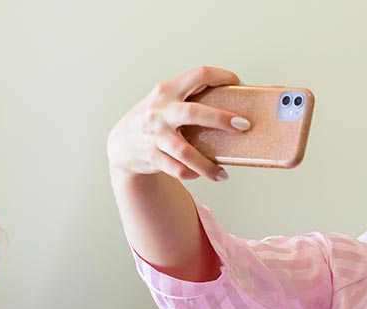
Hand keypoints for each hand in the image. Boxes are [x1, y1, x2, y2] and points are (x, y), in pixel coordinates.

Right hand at [106, 66, 244, 181]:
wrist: (122, 143)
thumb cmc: (157, 120)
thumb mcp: (168, 102)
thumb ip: (193, 101)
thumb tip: (238, 110)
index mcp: (168, 90)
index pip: (198, 75)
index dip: (222, 76)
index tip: (241, 84)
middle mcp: (160, 111)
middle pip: (194, 113)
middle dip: (221, 119)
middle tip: (244, 126)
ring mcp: (154, 134)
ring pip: (185, 151)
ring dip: (207, 165)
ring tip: (223, 175)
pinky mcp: (151, 155)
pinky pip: (177, 169)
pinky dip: (191, 173)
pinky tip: (201, 175)